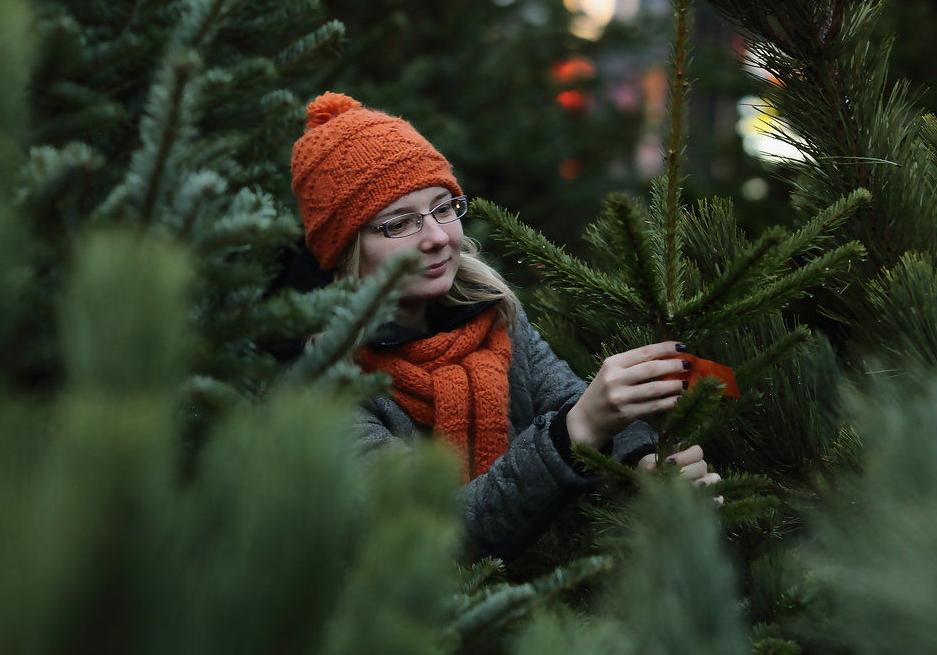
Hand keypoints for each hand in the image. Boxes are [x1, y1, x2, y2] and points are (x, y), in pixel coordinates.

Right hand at [566, 341, 689, 448]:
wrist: (586, 420)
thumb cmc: (603, 393)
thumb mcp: (612, 373)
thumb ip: (634, 366)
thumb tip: (667, 358)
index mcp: (612, 363)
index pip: (644, 352)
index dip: (665, 348)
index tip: (682, 347)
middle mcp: (615, 378)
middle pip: (651, 368)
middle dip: (673, 366)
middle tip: (688, 365)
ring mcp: (620, 397)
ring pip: (655, 388)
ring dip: (674, 385)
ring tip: (686, 383)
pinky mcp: (626, 414)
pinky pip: (654, 406)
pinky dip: (669, 402)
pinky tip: (679, 400)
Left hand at [638, 445, 723, 504]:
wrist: (650, 491)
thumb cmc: (651, 474)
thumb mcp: (647, 467)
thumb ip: (649, 465)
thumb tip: (650, 468)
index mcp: (688, 457)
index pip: (696, 451)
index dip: (684, 456)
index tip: (668, 462)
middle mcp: (699, 469)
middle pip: (701, 466)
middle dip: (686, 472)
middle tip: (672, 479)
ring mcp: (706, 484)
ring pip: (714, 480)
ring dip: (703, 484)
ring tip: (692, 489)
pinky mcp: (707, 500)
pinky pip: (718, 499)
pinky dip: (714, 500)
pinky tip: (708, 502)